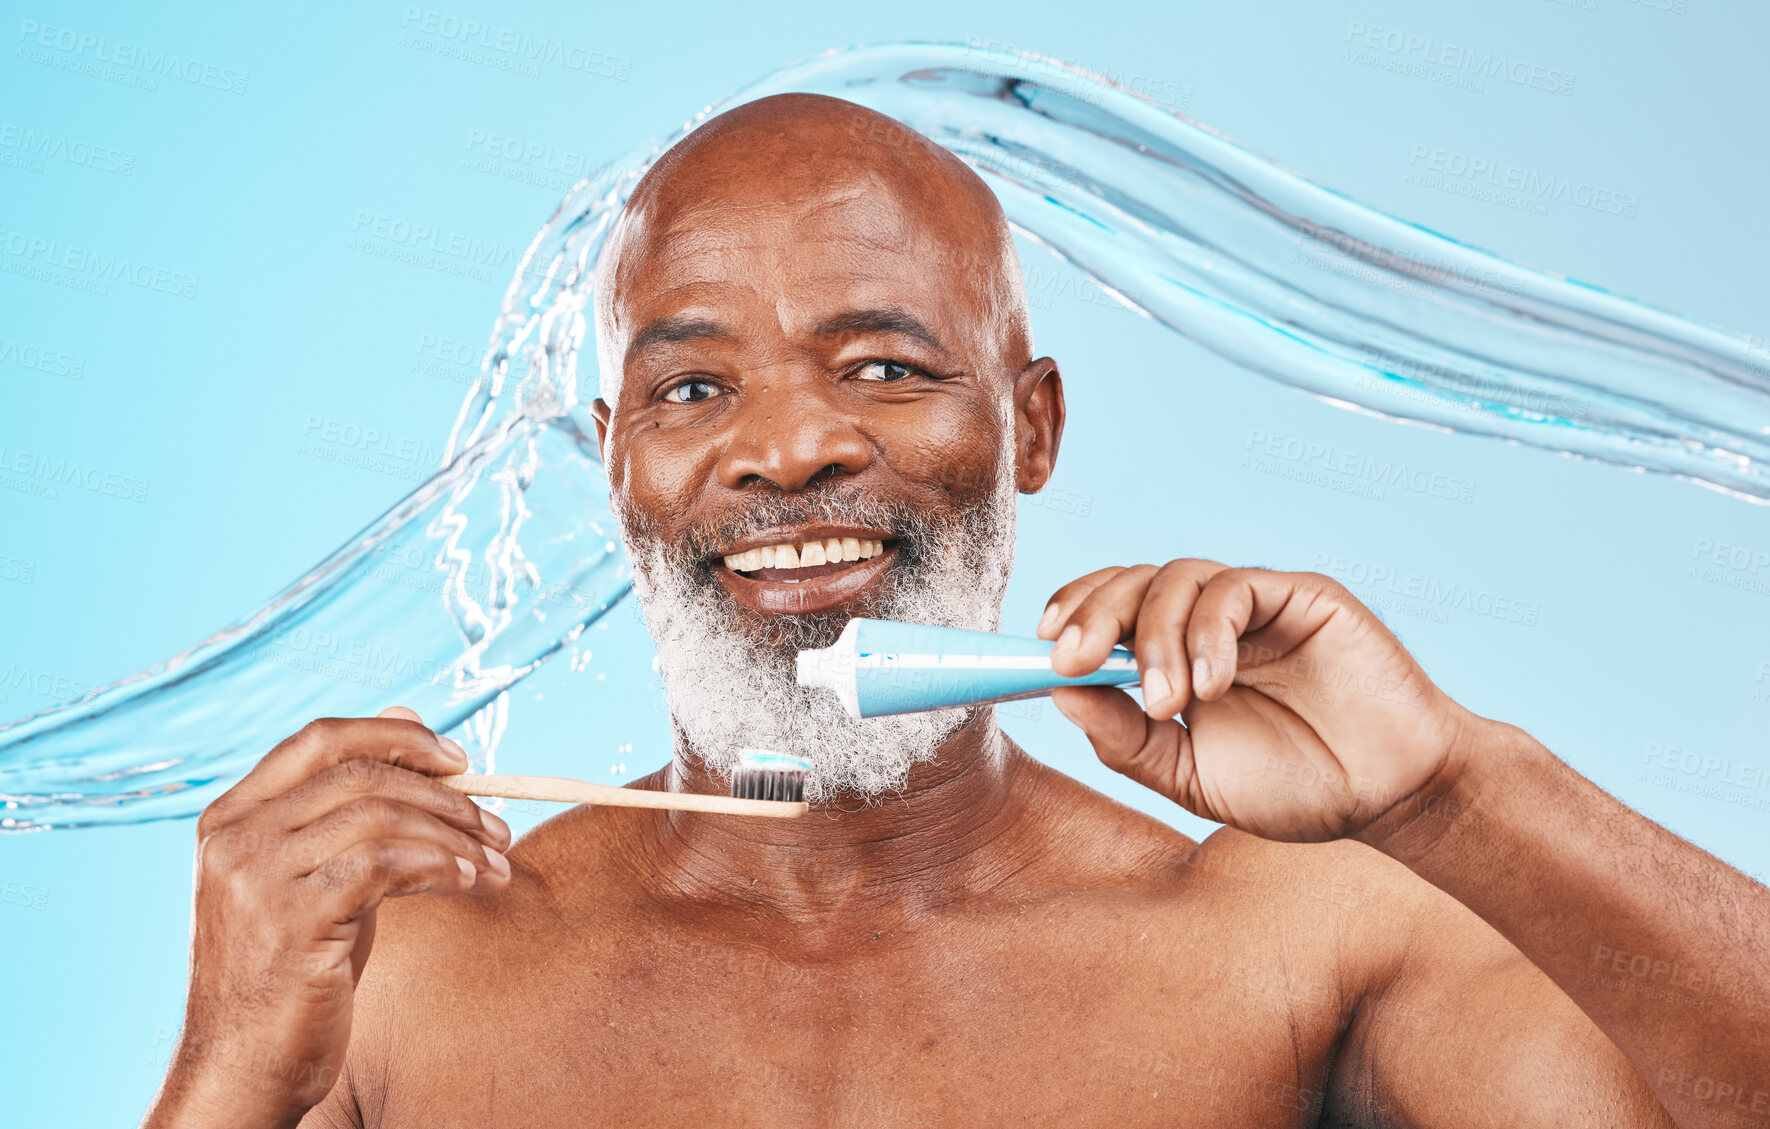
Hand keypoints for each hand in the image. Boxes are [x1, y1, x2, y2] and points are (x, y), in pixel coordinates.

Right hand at [145, 707, 511, 1127]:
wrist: (243, 1066)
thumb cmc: (292, 970)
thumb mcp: (321, 875)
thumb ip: (355, 805)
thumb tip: (408, 718)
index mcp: (232, 815)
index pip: (321, 738)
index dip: (398, 738)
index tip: (461, 759)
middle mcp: (234, 837)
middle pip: (360, 774)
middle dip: (444, 795)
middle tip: (497, 826)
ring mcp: (255, 877)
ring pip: (380, 817)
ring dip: (454, 836)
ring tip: (495, 864)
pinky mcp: (289, 920)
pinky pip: (383, 866)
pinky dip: (438, 866)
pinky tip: (469, 883)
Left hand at [1039, 560, 1477, 842]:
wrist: (1388, 798)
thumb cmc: (1296, 788)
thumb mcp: (1190, 776)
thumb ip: (1126, 740)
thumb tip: (1060, 691)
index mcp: (1175, 656)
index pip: (1108, 610)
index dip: (1071, 613)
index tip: (1040, 647)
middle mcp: (1209, 621)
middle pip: (1131, 582)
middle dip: (1092, 614)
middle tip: (1073, 657)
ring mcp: (1255, 605)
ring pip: (1176, 580)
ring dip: (1155, 638)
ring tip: (1169, 704)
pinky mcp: (1300, 595)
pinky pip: (1234, 589)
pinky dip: (1209, 633)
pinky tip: (1213, 684)